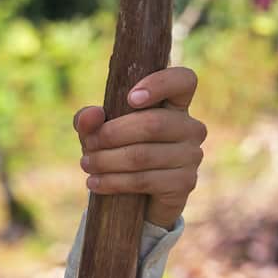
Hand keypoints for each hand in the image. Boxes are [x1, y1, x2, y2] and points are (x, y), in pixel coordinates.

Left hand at [73, 66, 205, 228]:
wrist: (132, 197)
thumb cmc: (116, 151)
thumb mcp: (97, 132)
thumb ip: (89, 119)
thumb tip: (91, 115)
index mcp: (174, 104)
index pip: (184, 80)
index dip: (160, 84)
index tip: (130, 99)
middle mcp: (190, 127)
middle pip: (152, 124)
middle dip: (110, 135)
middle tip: (87, 145)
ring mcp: (191, 155)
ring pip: (143, 155)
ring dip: (106, 161)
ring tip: (86, 164)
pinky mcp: (185, 183)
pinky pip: (145, 180)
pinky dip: (113, 181)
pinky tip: (95, 182)